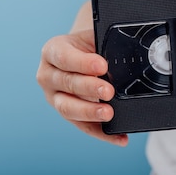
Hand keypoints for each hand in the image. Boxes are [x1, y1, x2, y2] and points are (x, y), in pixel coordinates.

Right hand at [36, 29, 128, 145]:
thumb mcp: (93, 37)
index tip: (102, 65)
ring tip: (109, 113)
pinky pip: (84, 126)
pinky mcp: (69, 114)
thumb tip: (126, 52)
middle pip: (66, 84)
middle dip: (89, 88)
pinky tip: (119, 137)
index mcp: (52, 51)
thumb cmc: (89, 45)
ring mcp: (55, 98)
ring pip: (68, 108)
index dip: (83, 63)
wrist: (84, 54)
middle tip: (109, 91)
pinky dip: (102, 133)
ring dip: (90, 112)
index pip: (64, 57)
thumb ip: (104, 43)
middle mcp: (48, 75)